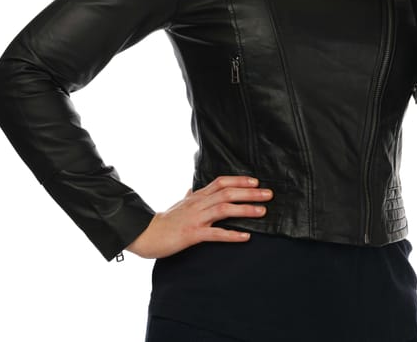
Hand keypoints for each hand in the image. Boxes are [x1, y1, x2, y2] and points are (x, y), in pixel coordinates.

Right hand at [125, 175, 272, 258]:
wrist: (147, 234)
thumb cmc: (165, 220)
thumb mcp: (179, 205)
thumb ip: (188, 197)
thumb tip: (191, 190)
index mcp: (197, 196)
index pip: (221, 182)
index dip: (239, 180)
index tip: (256, 180)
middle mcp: (199, 203)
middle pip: (227, 192)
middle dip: (250, 192)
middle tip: (269, 194)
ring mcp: (196, 218)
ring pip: (224, 209)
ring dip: (245, 209)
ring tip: (262, 211)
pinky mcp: (192, 234)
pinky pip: (215, 234)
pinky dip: (231, 235)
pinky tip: (245, 237)